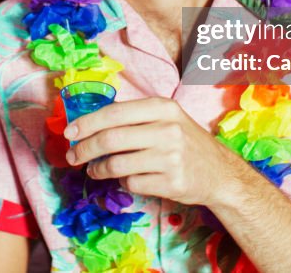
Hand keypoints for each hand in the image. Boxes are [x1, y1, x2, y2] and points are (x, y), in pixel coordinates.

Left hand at [64, 98, 247, 207]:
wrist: (220, 173)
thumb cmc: (186, 142)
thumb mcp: (167, 119)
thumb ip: (135, 117)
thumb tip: (89, 122)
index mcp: (163, 107)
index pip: (115, 112)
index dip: (88, 122)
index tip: (70, 132)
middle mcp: (168, 129)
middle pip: (111, 138)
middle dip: (85, 148)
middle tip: (73, 156)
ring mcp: (171, 157)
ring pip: (117, 163)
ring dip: (98, 168)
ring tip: (94, 169)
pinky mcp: (172, 182)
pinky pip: (132, 183)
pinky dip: (122, 182)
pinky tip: (124, 178)